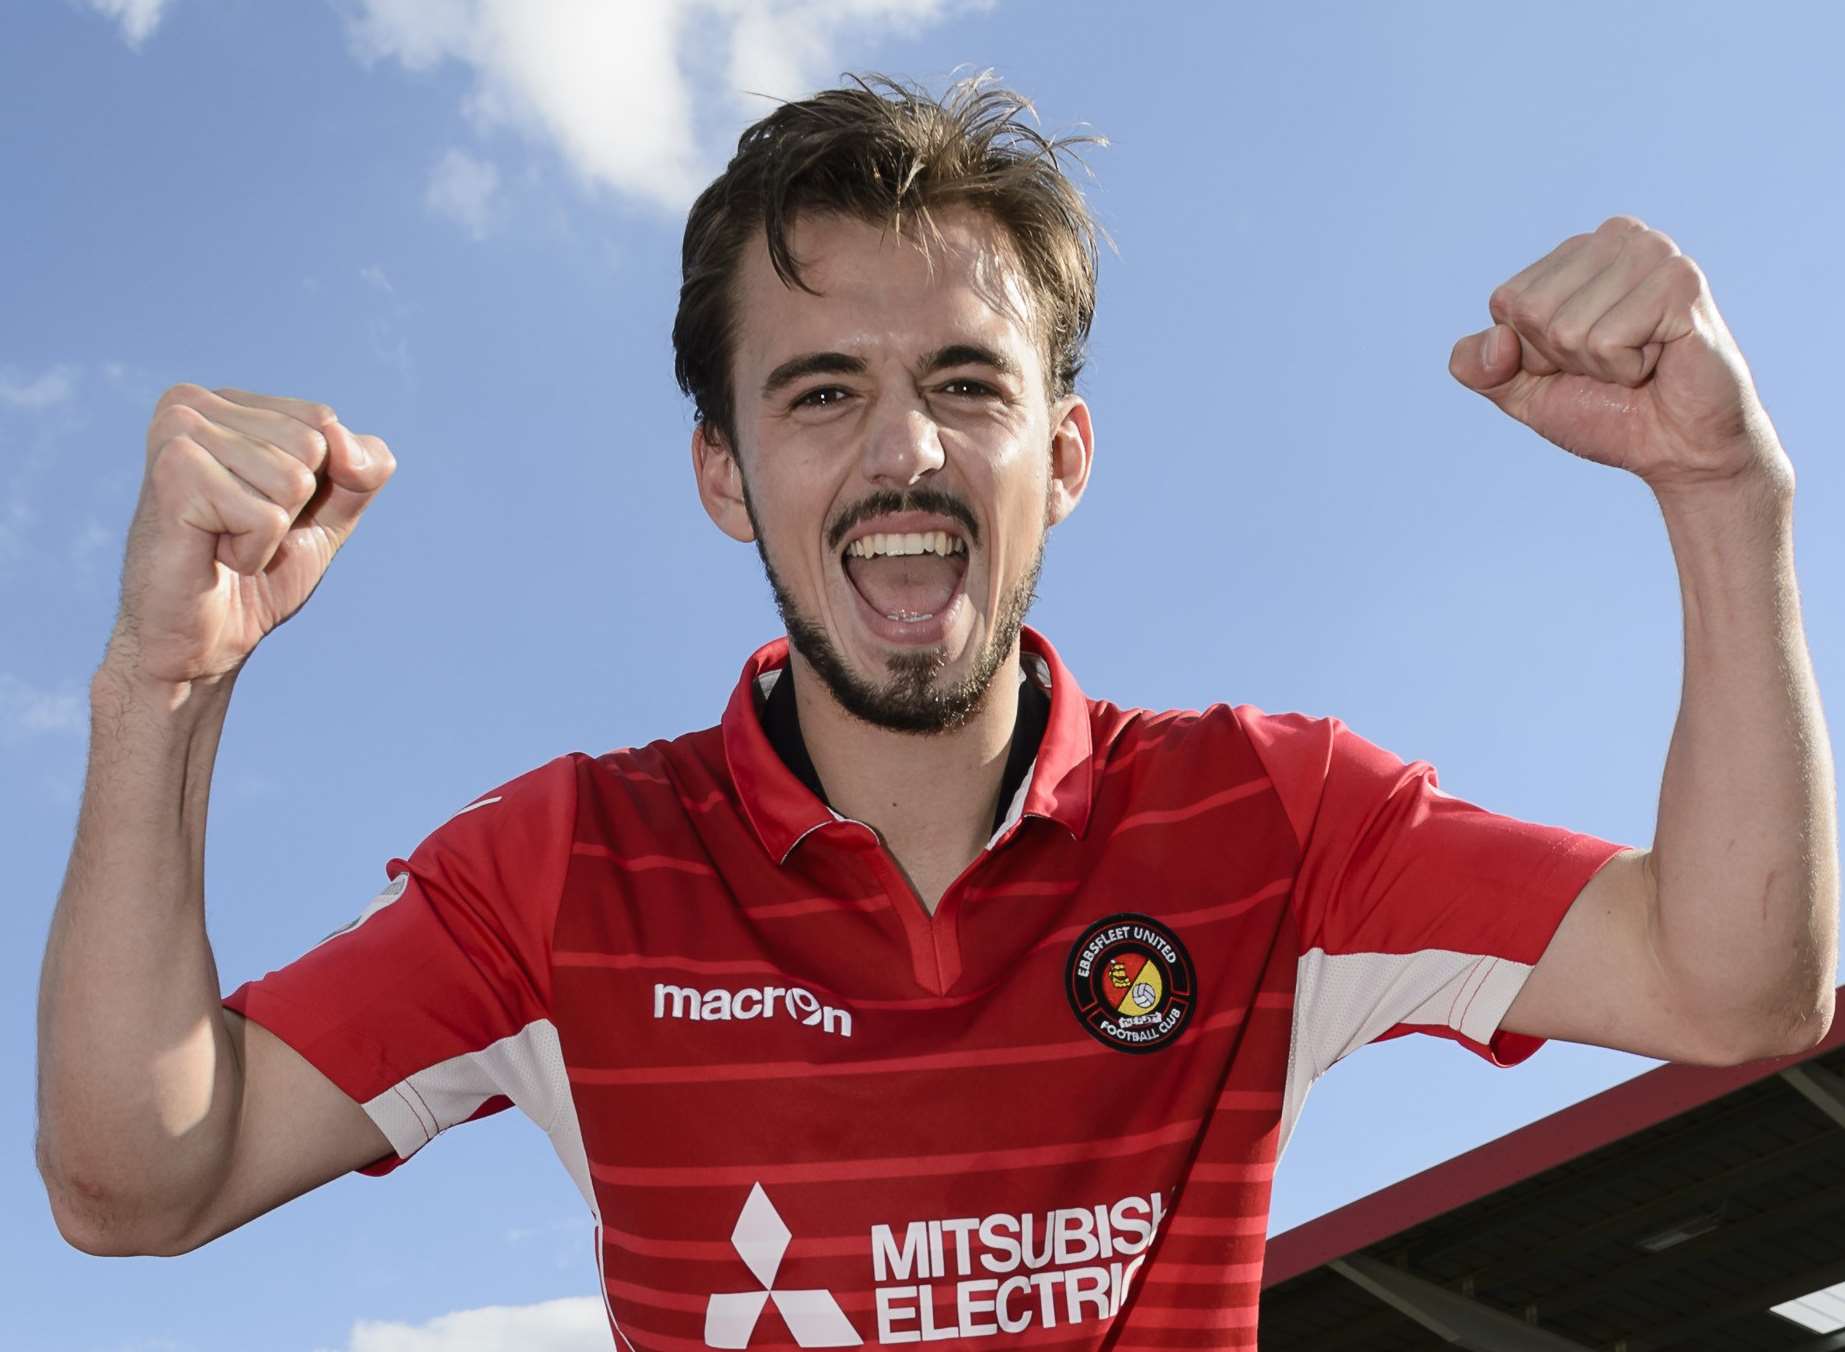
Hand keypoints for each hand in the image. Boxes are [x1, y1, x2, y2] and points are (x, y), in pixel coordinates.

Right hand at [108, 384, 394, 687]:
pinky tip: (212, 555)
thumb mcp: (332, 511)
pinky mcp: (174, 475)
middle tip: (239, 531)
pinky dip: (253, 552)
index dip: (316, 483)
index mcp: (226, 402)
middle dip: (293, 507)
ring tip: (223, 542)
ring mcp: (177, 434)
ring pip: (294, 479)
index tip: (263, 509)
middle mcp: (191, 403)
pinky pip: (267, 516)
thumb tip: (341, 437)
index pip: (323, 421)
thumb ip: (363, 468)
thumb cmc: (259, 574)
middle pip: (313, 445)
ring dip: (270, 531)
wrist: (204, 642)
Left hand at [1448, 216, 1790, 498]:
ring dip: (1598, 365)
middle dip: (1563, 357)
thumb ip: (1477, 365)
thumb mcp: (1522, 391)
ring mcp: (1654, 253)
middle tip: (1613, 364)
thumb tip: (1495, 341)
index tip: (1579, 361)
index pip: (1506, 303)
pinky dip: (1625, 369)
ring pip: (1567, 327)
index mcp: (1577, 252)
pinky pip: (1606, 340)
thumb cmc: (1608, 410)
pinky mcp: (1681, 282)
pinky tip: (1659, 361)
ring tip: (1639, 363)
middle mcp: (1617, 237)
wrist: (1676, 448)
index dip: (1532, 351)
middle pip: (1531, 311)